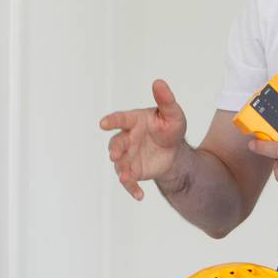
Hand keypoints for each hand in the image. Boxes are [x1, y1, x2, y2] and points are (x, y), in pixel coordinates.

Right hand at [100, 79, 187, 199]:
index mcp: (134, 121)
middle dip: (115, 149)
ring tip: (126, 177)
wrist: (174, 152)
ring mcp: (127, 155)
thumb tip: (159, 82)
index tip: (103, 123)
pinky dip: (132, 188)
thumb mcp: (173, 115)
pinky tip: (140, 196)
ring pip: (119, 164)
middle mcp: (127, 137)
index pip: (121, 119)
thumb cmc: (170, 128)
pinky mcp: (132, 170)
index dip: (112, 121)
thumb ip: (166, 100)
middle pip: (116, 143)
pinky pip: (128, 181)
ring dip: (121, 171)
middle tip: (114, 155)